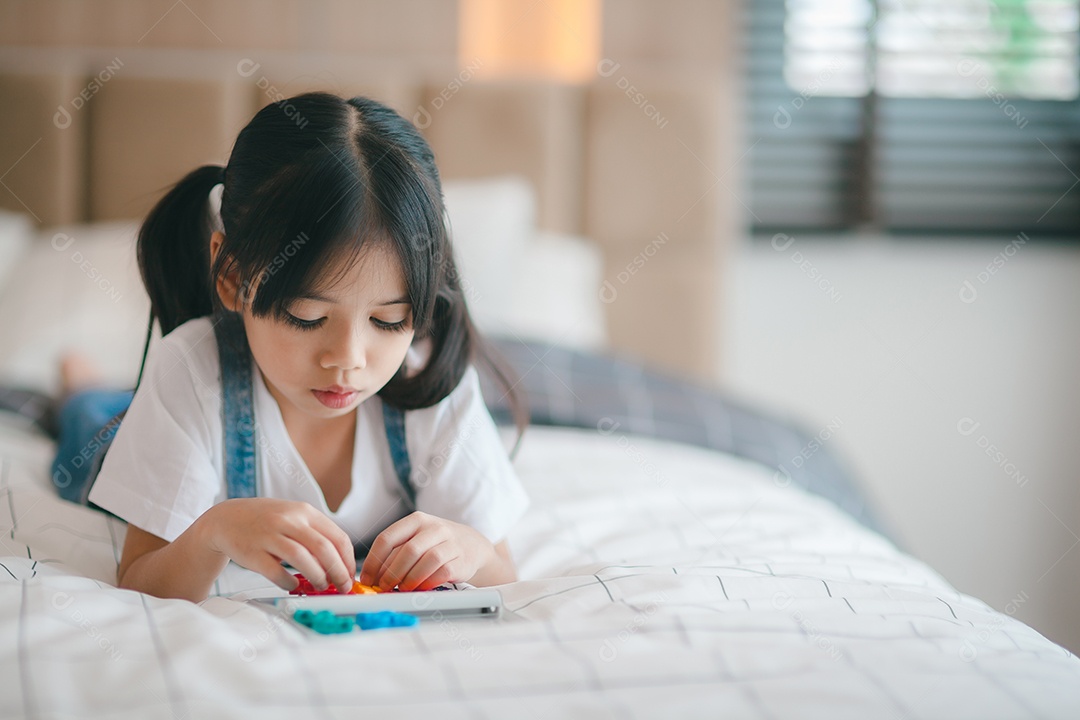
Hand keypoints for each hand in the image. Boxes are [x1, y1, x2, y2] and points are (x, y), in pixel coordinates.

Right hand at [198, 498, 355, 592]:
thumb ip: (315, 535)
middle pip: (324, 548)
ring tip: (321, 587)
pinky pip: (276, 572)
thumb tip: (340, 564)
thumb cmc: (267, 521)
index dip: (348, 560)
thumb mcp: (294, 518)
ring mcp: (269, 535)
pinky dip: (289, 582)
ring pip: (302, 558)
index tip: (350, 576)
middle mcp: (288, 520)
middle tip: (342, 587)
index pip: (338, 537)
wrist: (226, 519)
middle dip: (338, 572)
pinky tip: (293, 585)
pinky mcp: (252, 552)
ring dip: (317, 577)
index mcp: (304, 511)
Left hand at [358, 511, 495, 591]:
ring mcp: (450, 543)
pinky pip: (442, 573)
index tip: (367, 578)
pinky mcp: (462, 560)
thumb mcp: (415, 539)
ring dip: (410, 579)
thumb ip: (396, 553)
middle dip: (391, 573)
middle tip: (383, 587)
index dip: (374, 561)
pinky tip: (421, 588)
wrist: (472, 545)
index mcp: (416, 520)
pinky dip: (428, 583)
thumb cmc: (436, 543)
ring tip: (402, 588)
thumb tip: (373, 577)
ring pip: (426, 561)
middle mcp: (434, 528)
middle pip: (407, 551)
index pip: (387, 538)